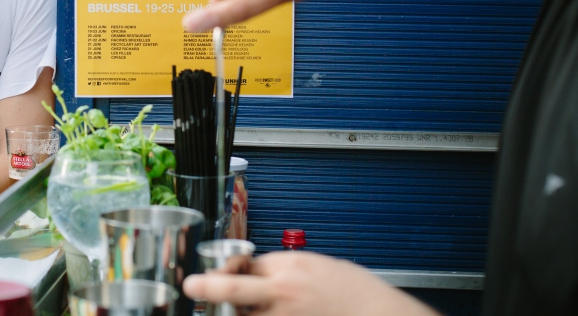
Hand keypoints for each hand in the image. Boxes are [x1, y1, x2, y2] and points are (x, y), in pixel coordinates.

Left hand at [182, 251, 439, 315]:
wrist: (384, 314)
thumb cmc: (357, 292)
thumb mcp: (317, 266)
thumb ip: (283, 269)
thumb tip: (257, 272)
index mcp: (291, 268)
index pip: (246, 266)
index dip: (229, 270)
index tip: (217, 273)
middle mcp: (286, 294)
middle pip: (236, 288)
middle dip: (210, 286)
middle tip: (193, 286)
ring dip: (239, 313)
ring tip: (231, 308)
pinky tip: (253, 314)